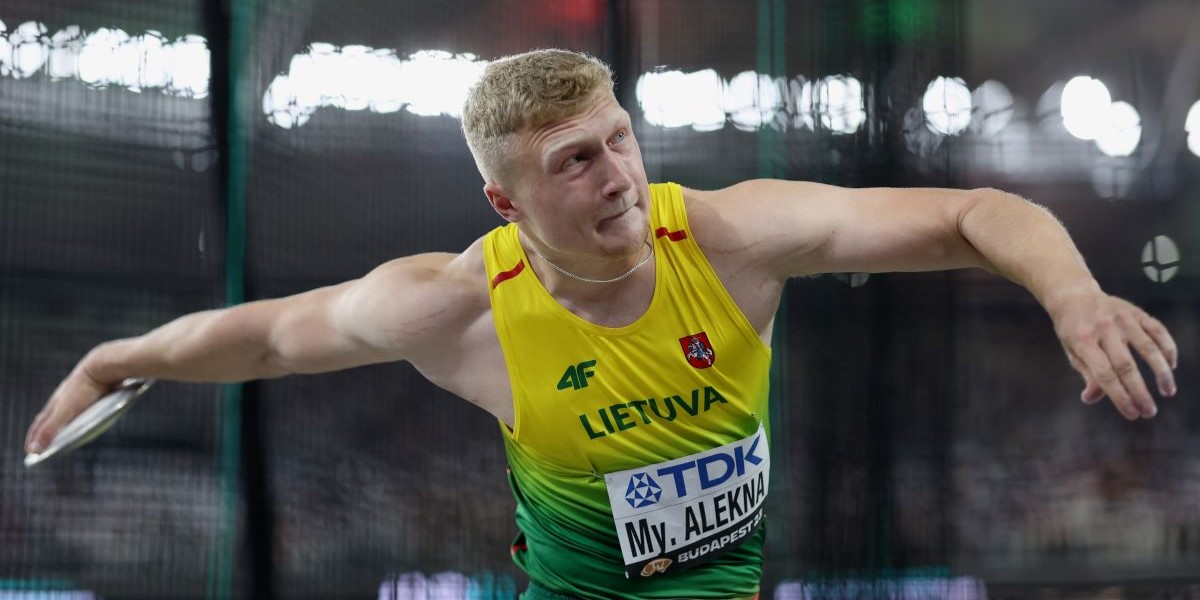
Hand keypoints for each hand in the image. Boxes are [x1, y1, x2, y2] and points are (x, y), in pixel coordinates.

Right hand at [25, 350, 119, 453]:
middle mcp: (66, 398)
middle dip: (47, 430)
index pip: (40, 423)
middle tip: (42, 442)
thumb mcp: (65, 412)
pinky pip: (88, 406)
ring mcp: (81, 394)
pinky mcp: (96, 392)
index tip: (29, 449)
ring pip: (70, 411)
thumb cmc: (84, 389)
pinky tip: (91, 418)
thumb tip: (33, 450)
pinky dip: (84, 415)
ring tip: (65, 433)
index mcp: (55, 403)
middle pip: (53, 417)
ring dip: (66, 422)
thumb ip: (49, 430)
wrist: (105, 367)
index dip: (34, 436)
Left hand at [1051, 290, 1177, 419]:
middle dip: (1139, 392)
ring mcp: (1122, 318)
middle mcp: (1103, 328)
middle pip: (1125, 365)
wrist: (1074, 294)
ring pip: (1148, 348)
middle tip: (1149, 412)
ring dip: (1161, 373)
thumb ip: (1087, 374)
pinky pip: (1158, 330)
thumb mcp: (1072, 351)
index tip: (1132, 414)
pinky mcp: (1136, 311)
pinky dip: (1168, 348)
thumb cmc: (1073, 330)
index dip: (1119, 396)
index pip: (1103, 374)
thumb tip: (1090, 398)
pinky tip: (1171, 366)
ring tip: (1167, 392)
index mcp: (1082, 341)